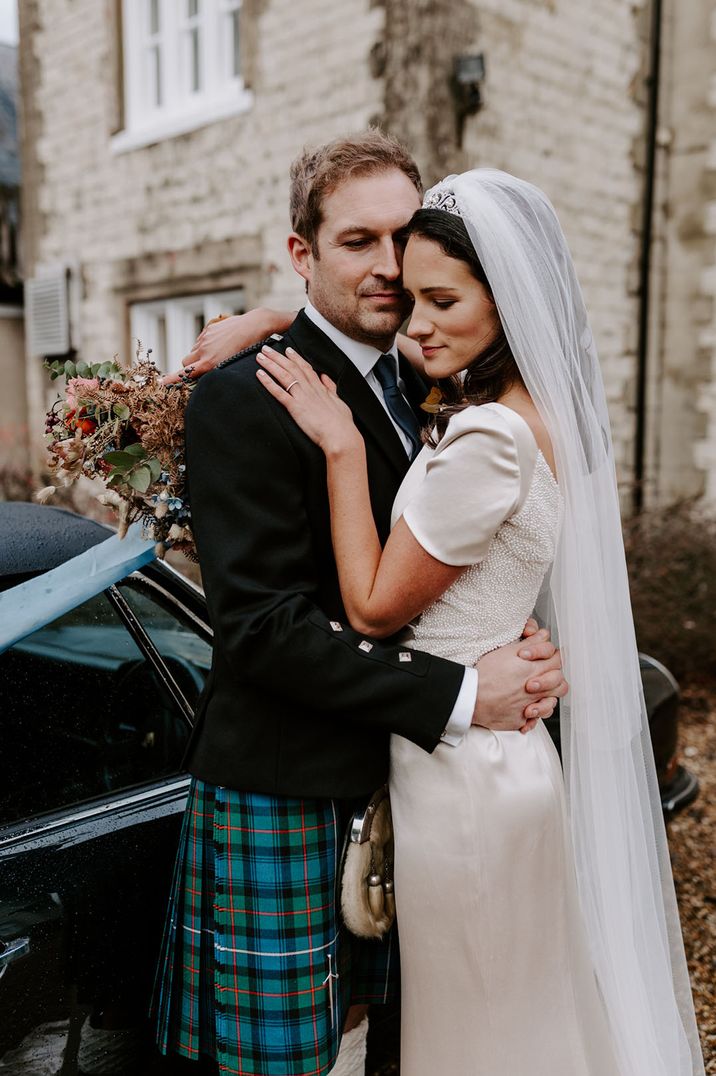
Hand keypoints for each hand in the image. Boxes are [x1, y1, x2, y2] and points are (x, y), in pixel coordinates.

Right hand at [161, 308, 295, 384]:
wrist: (254, 326)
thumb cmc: (247, 351)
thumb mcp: (230, 366)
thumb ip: (214, 371)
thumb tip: (204, 376)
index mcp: (209, 363)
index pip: (185, 372)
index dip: (172, 379)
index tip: (160, 383)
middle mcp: (204, 351)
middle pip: (185, 361)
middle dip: (190, 366)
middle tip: (202, 368)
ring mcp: (205, 339)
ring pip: (193, 351)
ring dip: (199, 355)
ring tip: (217, 354)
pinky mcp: (208, 329)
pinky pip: (200, 340)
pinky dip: (205, 344)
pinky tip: (220, 344)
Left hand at [256, 345, 361, 454]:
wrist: (340, 435)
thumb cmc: (341, 423)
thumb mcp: (339, 401)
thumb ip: (330, 388)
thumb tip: (325, 377)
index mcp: (319, 388)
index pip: (305, 368)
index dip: (295, 358)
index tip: (288, 350)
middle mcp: (309, 389)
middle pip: (291, 368)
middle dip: (278, 357)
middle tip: (267, 348)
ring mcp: (302, 397)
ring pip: (284, 375)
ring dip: (271, 364)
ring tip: (260, 357)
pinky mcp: (295, 407)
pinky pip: (279, 392)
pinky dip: (268, 382)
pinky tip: (260, 375)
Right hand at [473, 632, 567, 733]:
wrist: (472, 696)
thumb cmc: (486, 674)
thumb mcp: (508, 651)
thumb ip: (531, 642)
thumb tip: (543, 636)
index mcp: (534, 670)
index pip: (558, 661)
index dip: (552, 657)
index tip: (544, 658)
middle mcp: (536, 689)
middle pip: (560, 684)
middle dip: (553, 678)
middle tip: (542, 676)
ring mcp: (529, 706)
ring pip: (551, 704)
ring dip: (546, 699)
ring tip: (536, 696)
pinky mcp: (520, 720)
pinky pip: (533, 722)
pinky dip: (531, 718)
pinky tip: (524, 712)